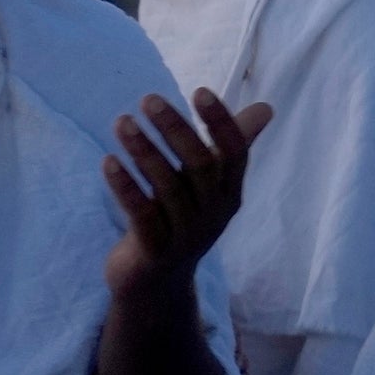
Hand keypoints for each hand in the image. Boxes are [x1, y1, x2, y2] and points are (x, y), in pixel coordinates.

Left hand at [103, 90, 266, 297]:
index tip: (199, 91)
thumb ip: (232, 145)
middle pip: (200, 165)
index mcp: (229, 193)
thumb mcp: (210, 184)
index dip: (220, 122)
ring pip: (167, 187)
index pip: (234, 153)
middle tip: (147, 99)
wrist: (157, 283)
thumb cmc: (184, 219)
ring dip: (143, 150)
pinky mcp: (155, 251)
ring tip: (122, 122)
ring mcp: (185, 235)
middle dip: (174, 129)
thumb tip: (266, 109)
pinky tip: (107, 161)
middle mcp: (213, 213)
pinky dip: (124, 186)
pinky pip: (141, 214)